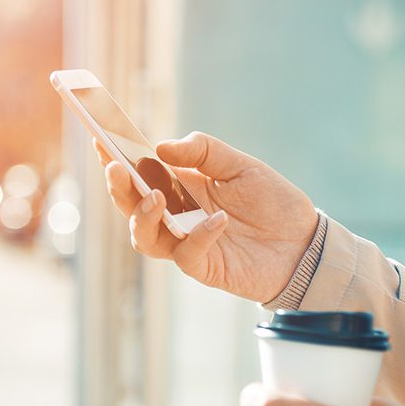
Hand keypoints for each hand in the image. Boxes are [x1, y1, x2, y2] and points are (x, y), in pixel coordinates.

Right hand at [96, 132, 318, 302]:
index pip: (140, 173)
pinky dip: (199, 236)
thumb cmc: (273, 203)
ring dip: (143, 216)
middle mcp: (178, 216)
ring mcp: (187, 243)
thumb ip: (205, 152)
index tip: (99, 137)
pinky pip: (187, 255)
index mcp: (182, 186)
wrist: (304, 242)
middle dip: (118, 188)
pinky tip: (219, 220)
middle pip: (131, 206)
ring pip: (144, 238)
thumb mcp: (242, 166)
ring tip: (156, 197)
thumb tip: (161, 148)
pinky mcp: (205, 267)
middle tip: (115, 169)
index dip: (116, 158)